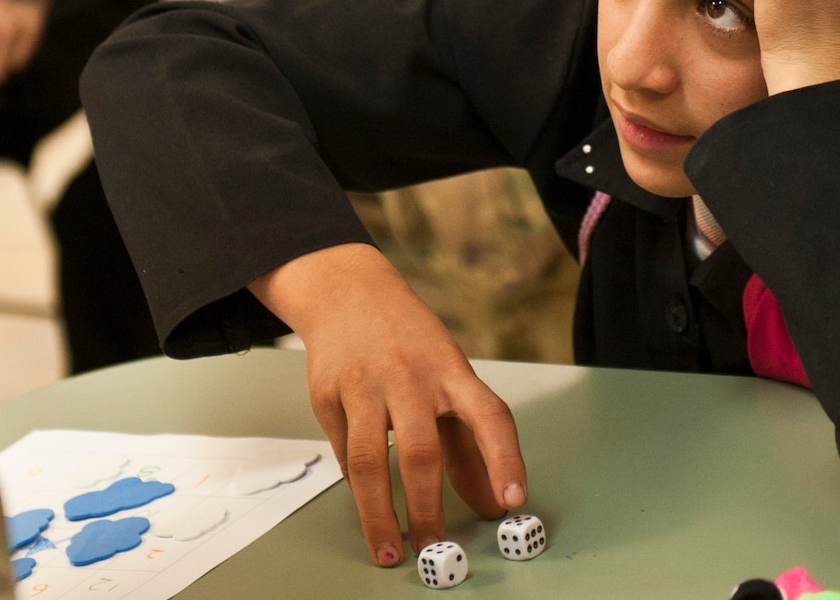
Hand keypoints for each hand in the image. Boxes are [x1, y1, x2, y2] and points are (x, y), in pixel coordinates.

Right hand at [251, 244, 526, 566]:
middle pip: (420, 451)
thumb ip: (471, 445)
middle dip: (428, 509)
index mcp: (450, 371)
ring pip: (369, 461)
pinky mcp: (326, 393)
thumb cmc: (409, 343)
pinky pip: (342, 451)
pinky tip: (365, 496)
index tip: (512, 501)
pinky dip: (355, 482)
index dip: (504, 459)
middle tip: (434, 548)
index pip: (488, 415)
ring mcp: (363, 384)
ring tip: (390, 549)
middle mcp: (408, 376)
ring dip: (379, 514)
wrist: (347, 291)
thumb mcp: (450, 379)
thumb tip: (492, 505)